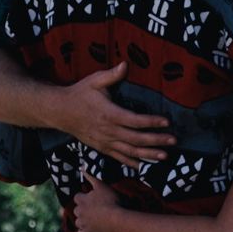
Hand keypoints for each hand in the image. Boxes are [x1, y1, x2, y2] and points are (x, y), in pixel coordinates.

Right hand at [53, 64, 174, 164]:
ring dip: (148, 155)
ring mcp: (105, 141)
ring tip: (164, 156)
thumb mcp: (94, 81)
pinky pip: (119, 158)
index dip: (152, 122)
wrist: (59, 111)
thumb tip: (126, 64)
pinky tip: (144, 167)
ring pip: (130, 152)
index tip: (167, 122)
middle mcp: (108, 131)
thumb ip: (112, 75)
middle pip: (136, 139)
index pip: (135, 120)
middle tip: (173, 141)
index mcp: (109, 114)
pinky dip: (132, 163)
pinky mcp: (101, 148)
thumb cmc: (79, 94)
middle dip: (156, 141)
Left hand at [71, 177, 121, 231]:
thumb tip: (82, 168)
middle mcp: (78, 212)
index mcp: (81, 200)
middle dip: (82, 210)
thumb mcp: (101, 185)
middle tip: (93, 210)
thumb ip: (91, 177)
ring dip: (83, 221)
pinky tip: (90, 231)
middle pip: (76, 210)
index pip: (77, 197)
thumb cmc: (110, 201)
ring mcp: (82, 224)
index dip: (84, 197)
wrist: (115, 220)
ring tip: (93, 220)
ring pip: (78, 222)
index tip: (91, 198)